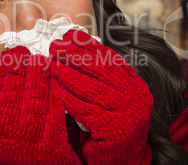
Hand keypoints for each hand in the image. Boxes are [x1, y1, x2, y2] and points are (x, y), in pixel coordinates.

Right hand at [0, 46, 80, 163]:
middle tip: (24, 52)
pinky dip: (54, 95)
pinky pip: (53, 115)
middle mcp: (8, 141)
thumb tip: (7, 70)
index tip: (5, 55)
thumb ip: (5, 108)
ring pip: (32, 105)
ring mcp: (30, 145)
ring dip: (36, 79)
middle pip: (10, 100)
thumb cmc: (26, 148)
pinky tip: (56, 80)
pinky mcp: (51, 148)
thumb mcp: (8, 133)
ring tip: (40, 60)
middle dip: (17, 72)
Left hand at [49, 30, 153, 163]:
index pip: (111, 59)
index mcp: (136, 85)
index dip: (90, 45)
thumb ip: (101, 78)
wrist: (122, 161)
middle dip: (76, 55)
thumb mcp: (112, 98)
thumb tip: (76, 48)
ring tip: (50, 64)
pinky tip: (55, 88)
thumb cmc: (111, 127)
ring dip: (68, 74)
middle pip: (102, 69)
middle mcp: (137, 96)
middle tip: (56, 46)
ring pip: (92, 87)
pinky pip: (85, 109)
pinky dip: (68, 98)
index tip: (70, 35)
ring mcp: (129, 113)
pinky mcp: (115, 129)